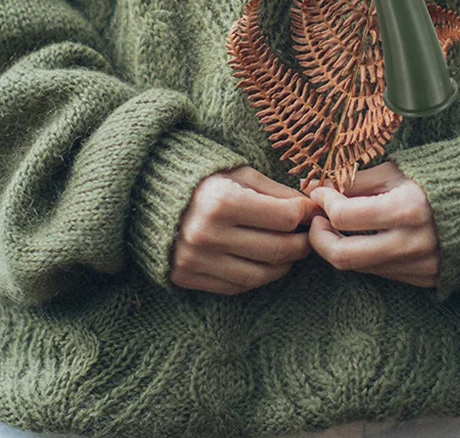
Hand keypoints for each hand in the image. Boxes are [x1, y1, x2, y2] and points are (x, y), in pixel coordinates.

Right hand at [170, 165, 321, 294]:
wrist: (146, 194)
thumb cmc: (202, 178)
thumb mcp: (238, 172)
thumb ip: (274, 191)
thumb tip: (309, 208)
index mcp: (222, 201)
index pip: (284, 218)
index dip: (305, 215)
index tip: (312, 212)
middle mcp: (208, 234)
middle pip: (278, 249)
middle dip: (302, 243)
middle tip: (309, 235)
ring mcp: (196, 259)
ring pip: (261, 275)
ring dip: (285, 265)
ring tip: (291, 250)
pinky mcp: (187, 276)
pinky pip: (237, 286)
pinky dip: (258, 277)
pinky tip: (266, 263)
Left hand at [300, 161, 439, 287]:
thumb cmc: (439, 174)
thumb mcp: (396, 170)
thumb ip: (355, 182)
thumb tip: (316, 186)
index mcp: (406, 210)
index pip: (344, 217)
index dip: (323, 202)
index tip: (319, 191)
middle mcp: (412, 245)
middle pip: (343, 256)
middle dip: (319, 238)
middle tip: (318, 219)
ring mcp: (420, 267)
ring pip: (360, 267)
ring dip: (341, 245)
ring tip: (340, 224)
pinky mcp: (426, 279)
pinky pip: (382, 272)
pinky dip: (366, 255)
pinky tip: (367, 236)